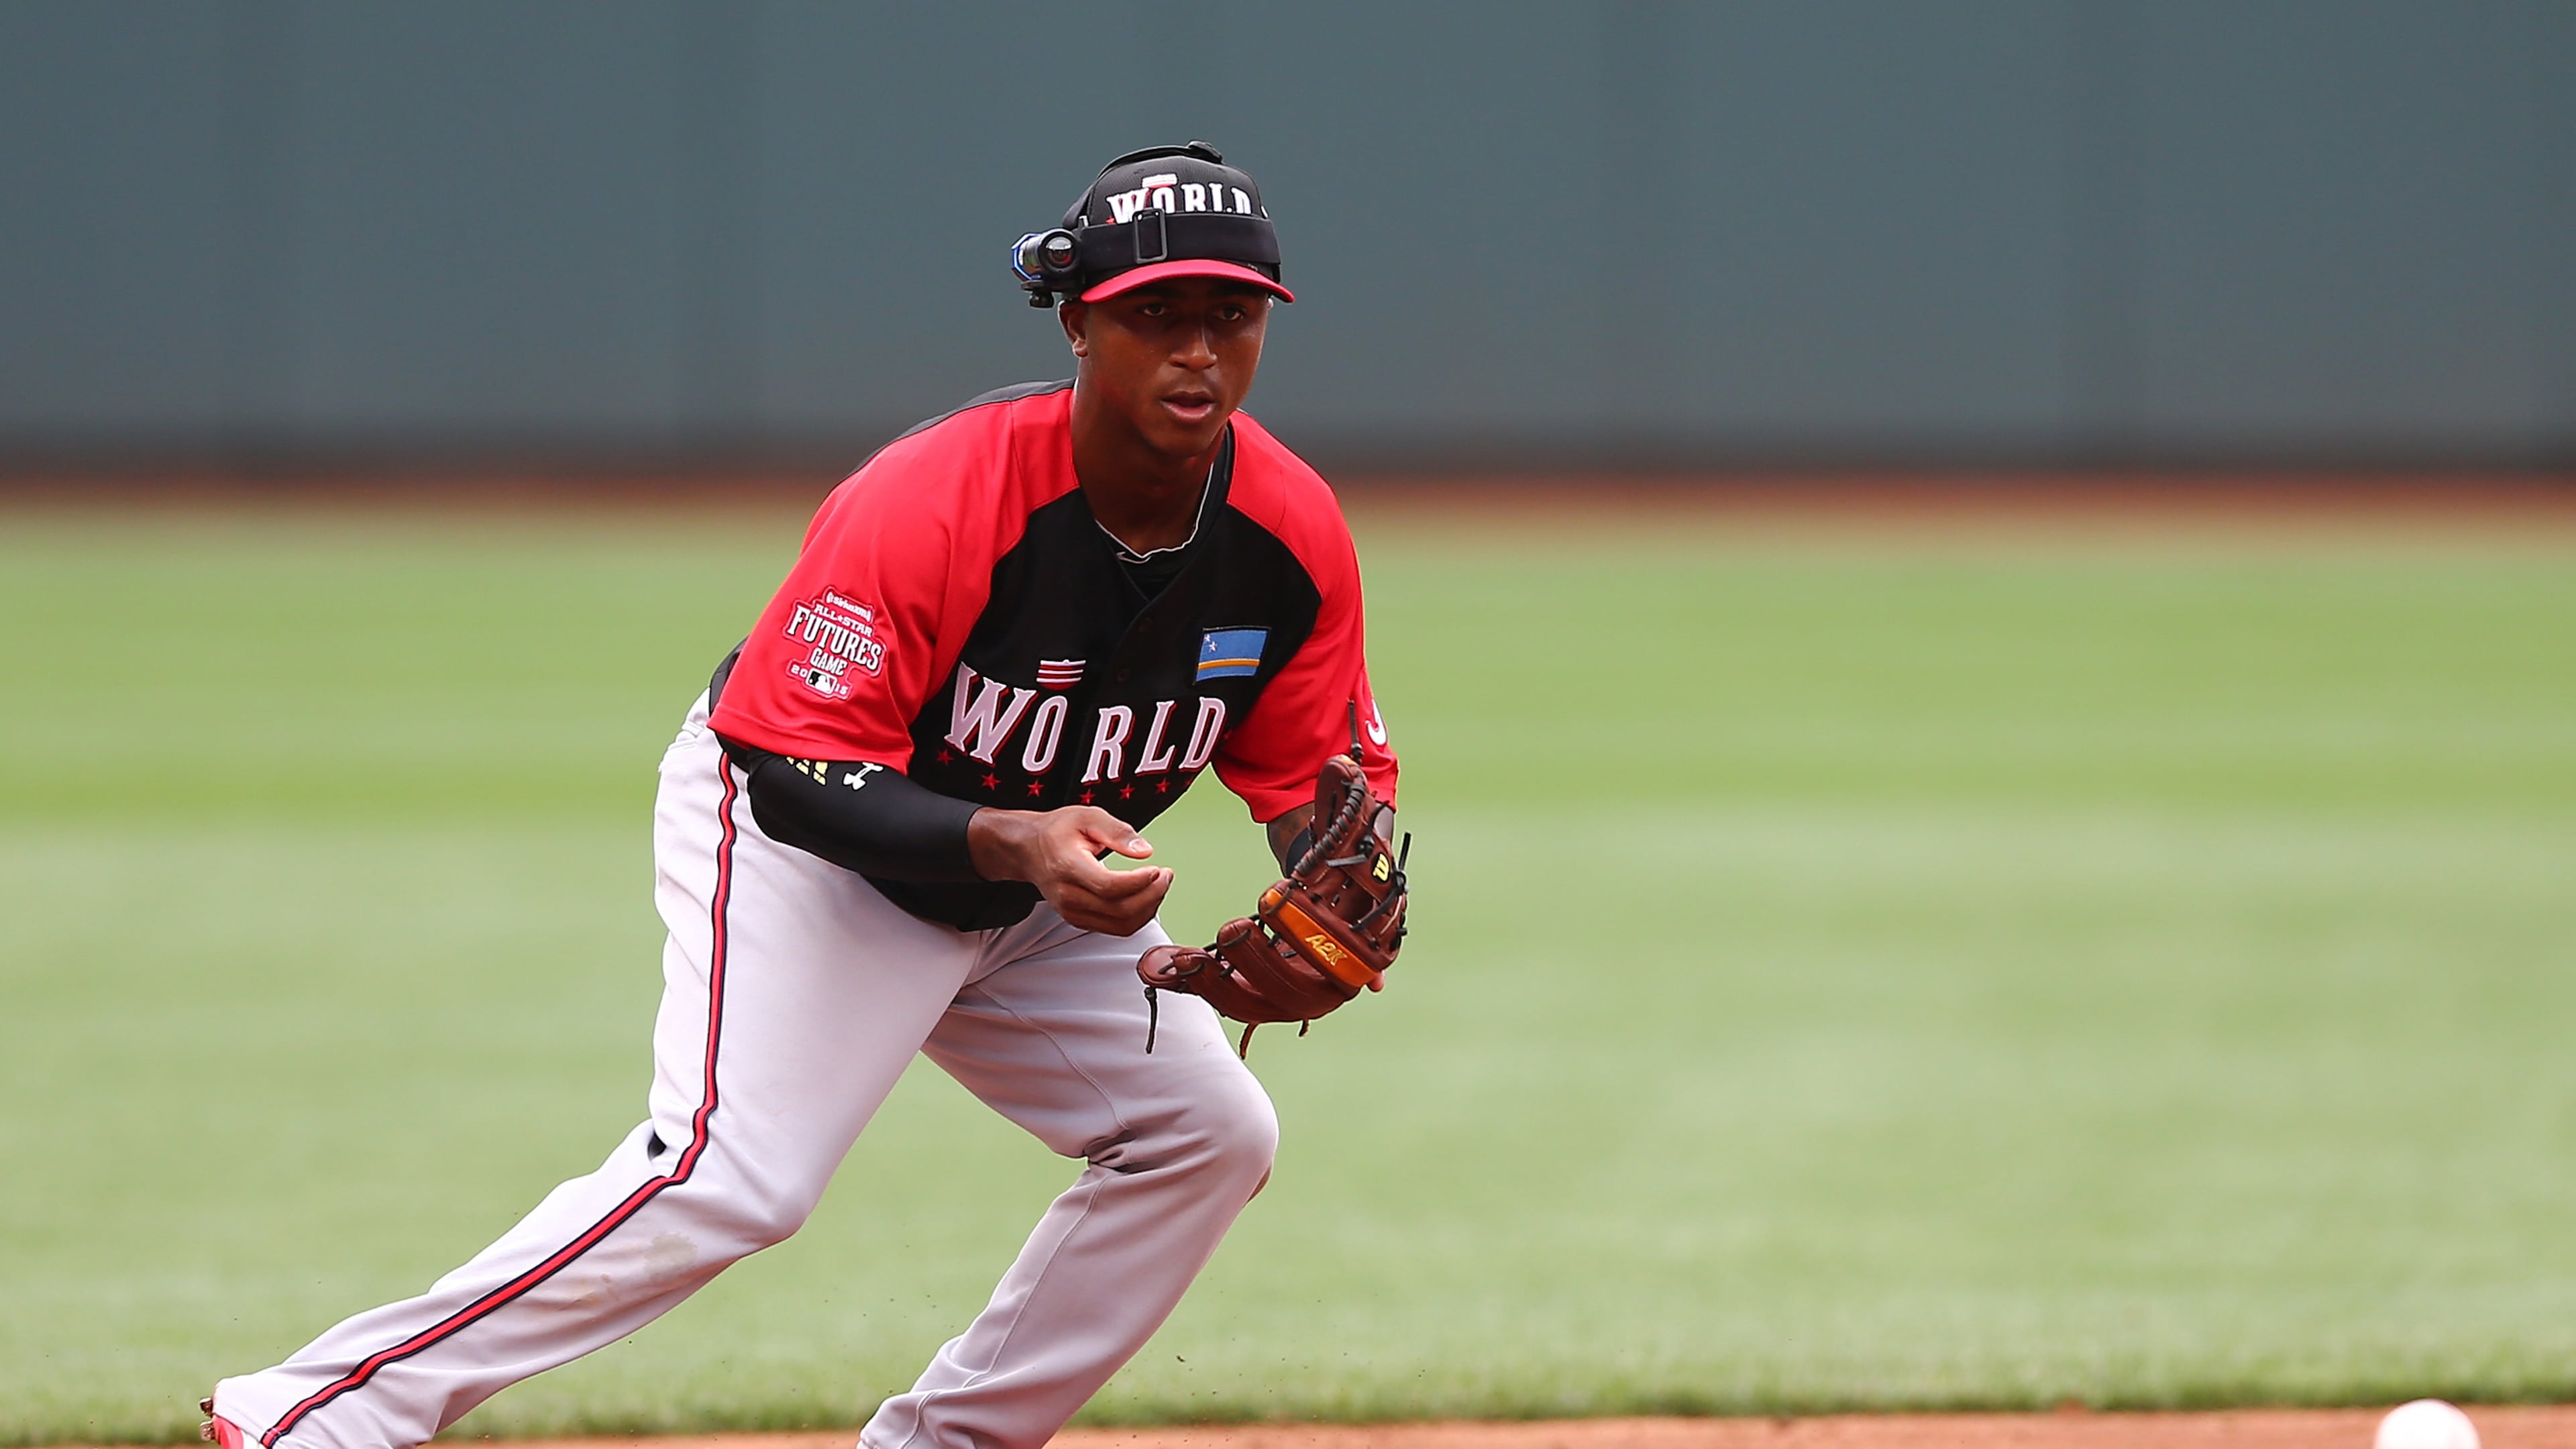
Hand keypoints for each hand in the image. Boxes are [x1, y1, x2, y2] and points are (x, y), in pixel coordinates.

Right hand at [968, 806, 1171, 935]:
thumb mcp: (1088, 817)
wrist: (1030, 849)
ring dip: (1148, 909)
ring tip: (1158, 886)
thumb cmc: (1057, 831)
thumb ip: (1118, 832)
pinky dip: (1137, 916)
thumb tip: (1145, 851)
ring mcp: (1072, 912)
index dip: (1140, 882)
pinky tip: (1145, 897)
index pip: (1109, 886)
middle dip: (1152, 895)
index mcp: (1068, 867)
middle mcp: (1068, 895)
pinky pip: (1116, 928)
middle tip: (1165, 875)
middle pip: (1119, 910)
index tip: (1157, 869)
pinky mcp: (1079, 920)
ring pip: (1121, 925)